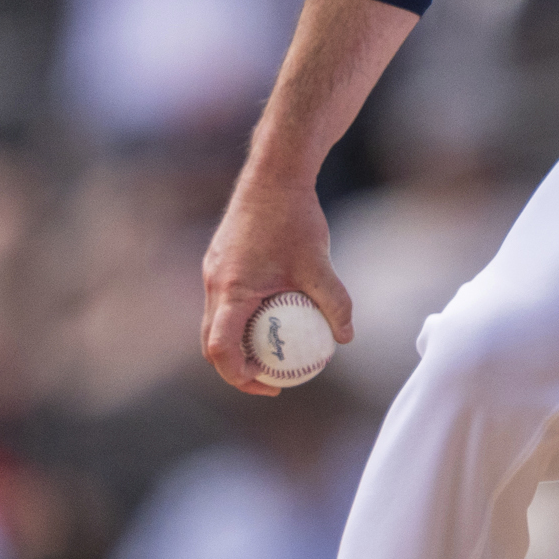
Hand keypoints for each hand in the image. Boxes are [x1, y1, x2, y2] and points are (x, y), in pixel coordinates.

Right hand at [198, 172, 356, 396]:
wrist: (273, 174)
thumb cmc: (295, 218)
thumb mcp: (319, 264)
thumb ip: (334, 303)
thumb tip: (346, 337)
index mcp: (231, 290)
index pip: (221, 349)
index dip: (239, 376)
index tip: (269, 383)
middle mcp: (214, 283)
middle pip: (213, 342)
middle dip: (237, 369)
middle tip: (272, 379)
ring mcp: (213, 271)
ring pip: (217, 321)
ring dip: (239, 343)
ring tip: (275, 353)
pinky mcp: (220, 261)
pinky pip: (225, 301)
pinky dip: (241, 318)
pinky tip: (275, 315)